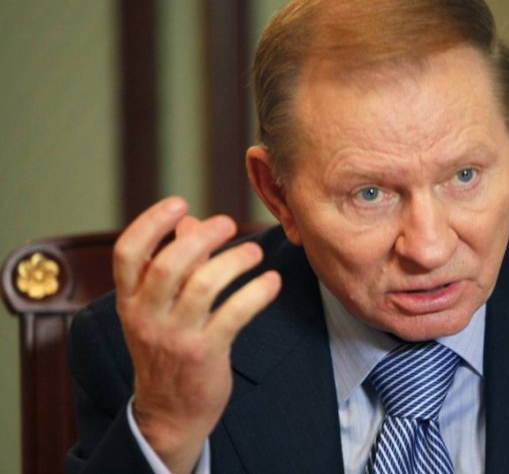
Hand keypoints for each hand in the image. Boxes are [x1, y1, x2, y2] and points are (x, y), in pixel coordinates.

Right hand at [114, 197, 280, 473]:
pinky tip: (272, 282)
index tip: (180, 204)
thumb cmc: (168, 350)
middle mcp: (146, 317)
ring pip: (203, 286)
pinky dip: (257, 292)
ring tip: (255, 252)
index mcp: (130, 301)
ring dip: (234, 261)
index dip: (151, 223)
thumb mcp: (157, 310)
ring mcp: (175, 336)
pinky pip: (234, 314)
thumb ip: (173, 264)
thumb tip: (190, 221)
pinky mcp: (205, 353)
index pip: (127, 253)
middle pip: (169, 264)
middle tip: (228, 223)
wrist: (170, 413)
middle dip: (201, 237)